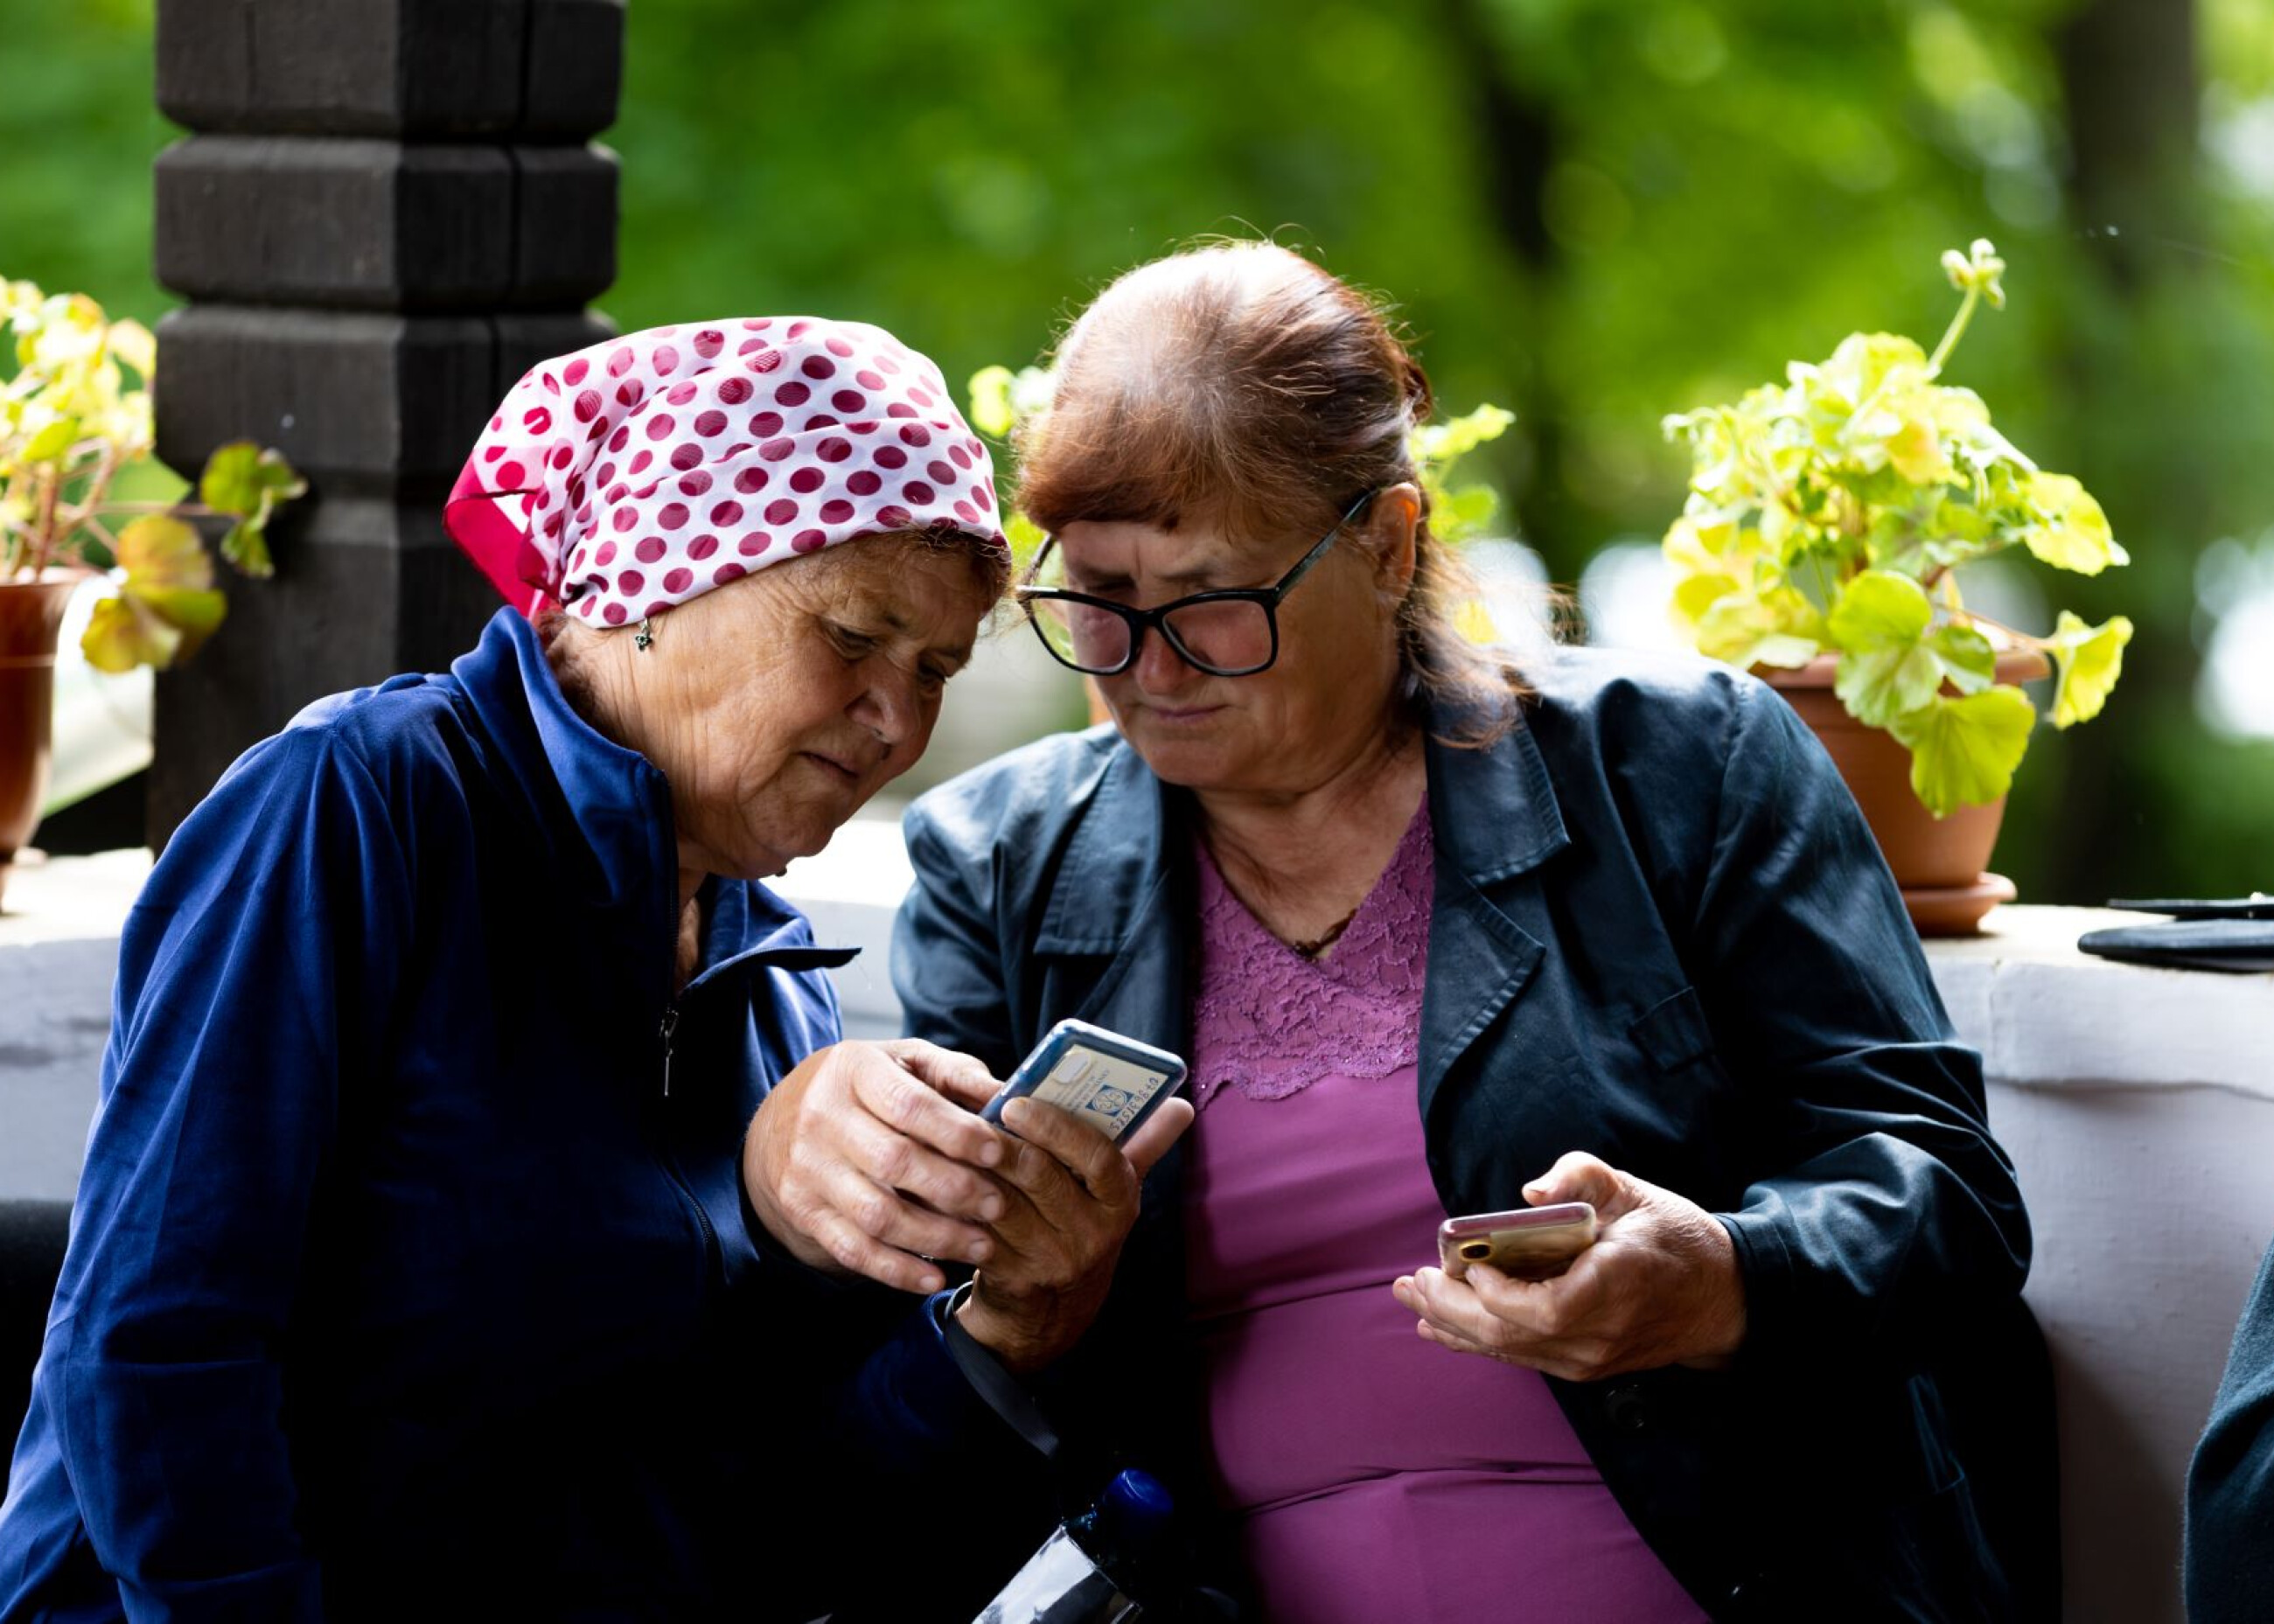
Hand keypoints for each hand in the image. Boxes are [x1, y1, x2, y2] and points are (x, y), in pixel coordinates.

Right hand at [742, 1039, 1008, 1294]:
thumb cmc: (862, 1090)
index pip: (908, 1104)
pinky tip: (936, 1277)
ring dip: (936, 1236)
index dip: (957, 1132)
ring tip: (982, 1245)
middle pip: (894, 1162)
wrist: (780, 1124)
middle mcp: (821, 1118)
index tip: (998, 1152)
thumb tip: (1008, 1096)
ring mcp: (807, 1169)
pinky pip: (853, 1250)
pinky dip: (898, 1270)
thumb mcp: (902, 1062)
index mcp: (852, 1070)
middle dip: (954, 1188)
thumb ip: (955, 1074)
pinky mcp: (803, 1212)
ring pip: (876, 1214)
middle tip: (998, 1204)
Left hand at [954, 1095, 1194, 1373]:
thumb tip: (1182, 1106)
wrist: (1053, 1313)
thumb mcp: (1115, 1194)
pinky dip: (957, 1206)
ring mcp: (1054, 1261)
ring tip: (950, 1143)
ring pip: (1003, 1203)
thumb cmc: (1083, 1228)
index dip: (1056, 1127)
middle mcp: (1093, 1234)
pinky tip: (939, 1184)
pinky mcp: (1015, 1280)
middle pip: (1041, 1175)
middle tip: (971, 1117)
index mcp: (1121, 1202)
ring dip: (972, 1171)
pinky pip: (978, 1235)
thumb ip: (1144, 1146)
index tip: (1018, 1102)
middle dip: (1002, 1142)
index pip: (1098, 1157)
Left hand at [1391, 1151, 1746, 1380]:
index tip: (1468, 1263)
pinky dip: (1477, 1341)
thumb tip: (1530, 1194)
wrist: (1723, 1300)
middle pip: (1510, 1334)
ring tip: (1412, 1300)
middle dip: (1451, 1308)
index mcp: (1616, 1287)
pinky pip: (1520, 1355)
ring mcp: (1589, 1358)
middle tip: (1410, 1282)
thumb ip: (1581, 1176)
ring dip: (1453, 1325)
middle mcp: (1599, 1334)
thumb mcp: (1635, 1190)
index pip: (1545, 1310)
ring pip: (1508, 1349)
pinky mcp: (1582, 1365)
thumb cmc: (1676, 1237)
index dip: (1498, 1294)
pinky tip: (1441, 1330)